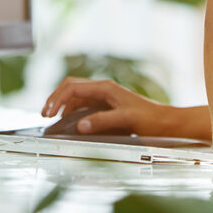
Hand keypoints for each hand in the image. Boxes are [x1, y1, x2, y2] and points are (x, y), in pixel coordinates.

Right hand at [41, 77, 169, 135]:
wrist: (168, 123)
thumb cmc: (151, 120)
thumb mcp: (126, 120)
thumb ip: (102, 121)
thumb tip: (80, 125)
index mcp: (105, 88)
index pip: (72, 87)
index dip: (56, 99)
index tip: (48, 114)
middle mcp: (103, 90)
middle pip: (71, 88)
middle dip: (55, 99)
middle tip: (45, 115)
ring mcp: (105, 98)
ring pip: (77, 97)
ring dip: (63, 106)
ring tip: (54, 120)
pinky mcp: (108, 107)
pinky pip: (85, 106)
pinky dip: (73, 112)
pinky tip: (71, 123)